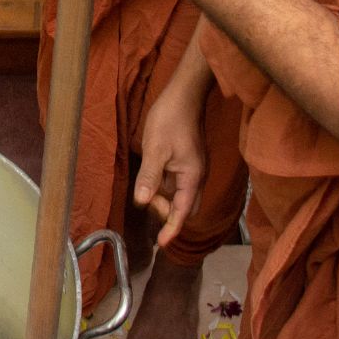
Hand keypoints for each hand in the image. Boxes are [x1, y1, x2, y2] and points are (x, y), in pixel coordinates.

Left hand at [134, 84, 206, 245]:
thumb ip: (149, 177)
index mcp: (192, 177)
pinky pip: (176, 181)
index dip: (172, 229)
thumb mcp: (155, 149)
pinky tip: (151, 176)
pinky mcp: (187, 160)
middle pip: (184, 207)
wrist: (183, 95)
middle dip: (166, 211)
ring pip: (179, 194)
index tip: (160, 243)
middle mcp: (196, 176)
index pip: (183, 212)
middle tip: (147, 200)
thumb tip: (143, 202)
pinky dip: (164, 185)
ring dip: (164, 196)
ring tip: (146, 187)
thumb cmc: (170, 120)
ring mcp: (192, 168)